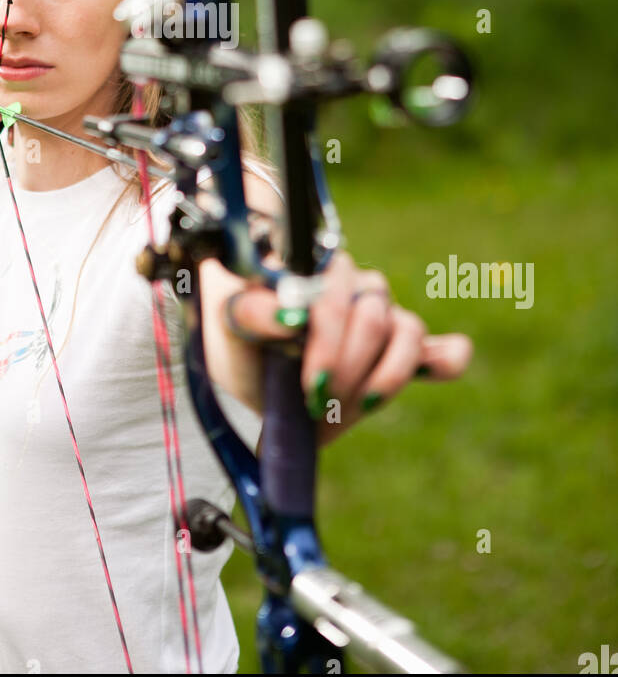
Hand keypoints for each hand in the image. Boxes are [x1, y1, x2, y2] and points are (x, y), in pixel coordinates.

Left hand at [221, 251, 472, 445]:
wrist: (257, 390)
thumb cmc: (243, 347)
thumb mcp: (231, 328)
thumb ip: (254, 311)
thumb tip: (290, 315)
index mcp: (315, 269)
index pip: (338, 284)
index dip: (330, 335)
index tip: (309, 382)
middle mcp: (354, 286)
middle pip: (373, 315)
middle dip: (347, 368)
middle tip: (315, 401)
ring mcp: (382, 317)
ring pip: (408, 331)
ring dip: (381, 380)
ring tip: (348, 407)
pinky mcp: (403, 353)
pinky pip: (443, 348)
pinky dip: (446, 360)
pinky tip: (437, 371)